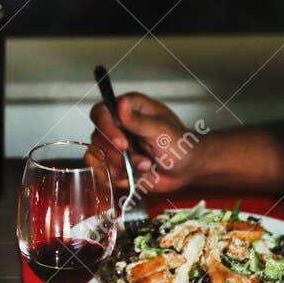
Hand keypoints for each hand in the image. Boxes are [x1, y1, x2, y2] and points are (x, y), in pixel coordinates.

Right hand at [87, 91, 203, 194]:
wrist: (186, 169)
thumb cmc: (180, 144)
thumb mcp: (161, 131)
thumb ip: (138, 120)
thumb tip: (120, 104)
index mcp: (128, 109)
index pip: (101, 112)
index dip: (106, 127)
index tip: (122, 143)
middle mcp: (117, 126)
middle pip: (97, 138)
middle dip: (117, 154)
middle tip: (140, 159)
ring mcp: (114, 146)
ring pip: (98, 158)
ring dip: (122, 167)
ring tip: (146, 166)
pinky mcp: (114, 165)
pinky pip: (103, 174)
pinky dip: (120, 178)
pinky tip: (138, 174)